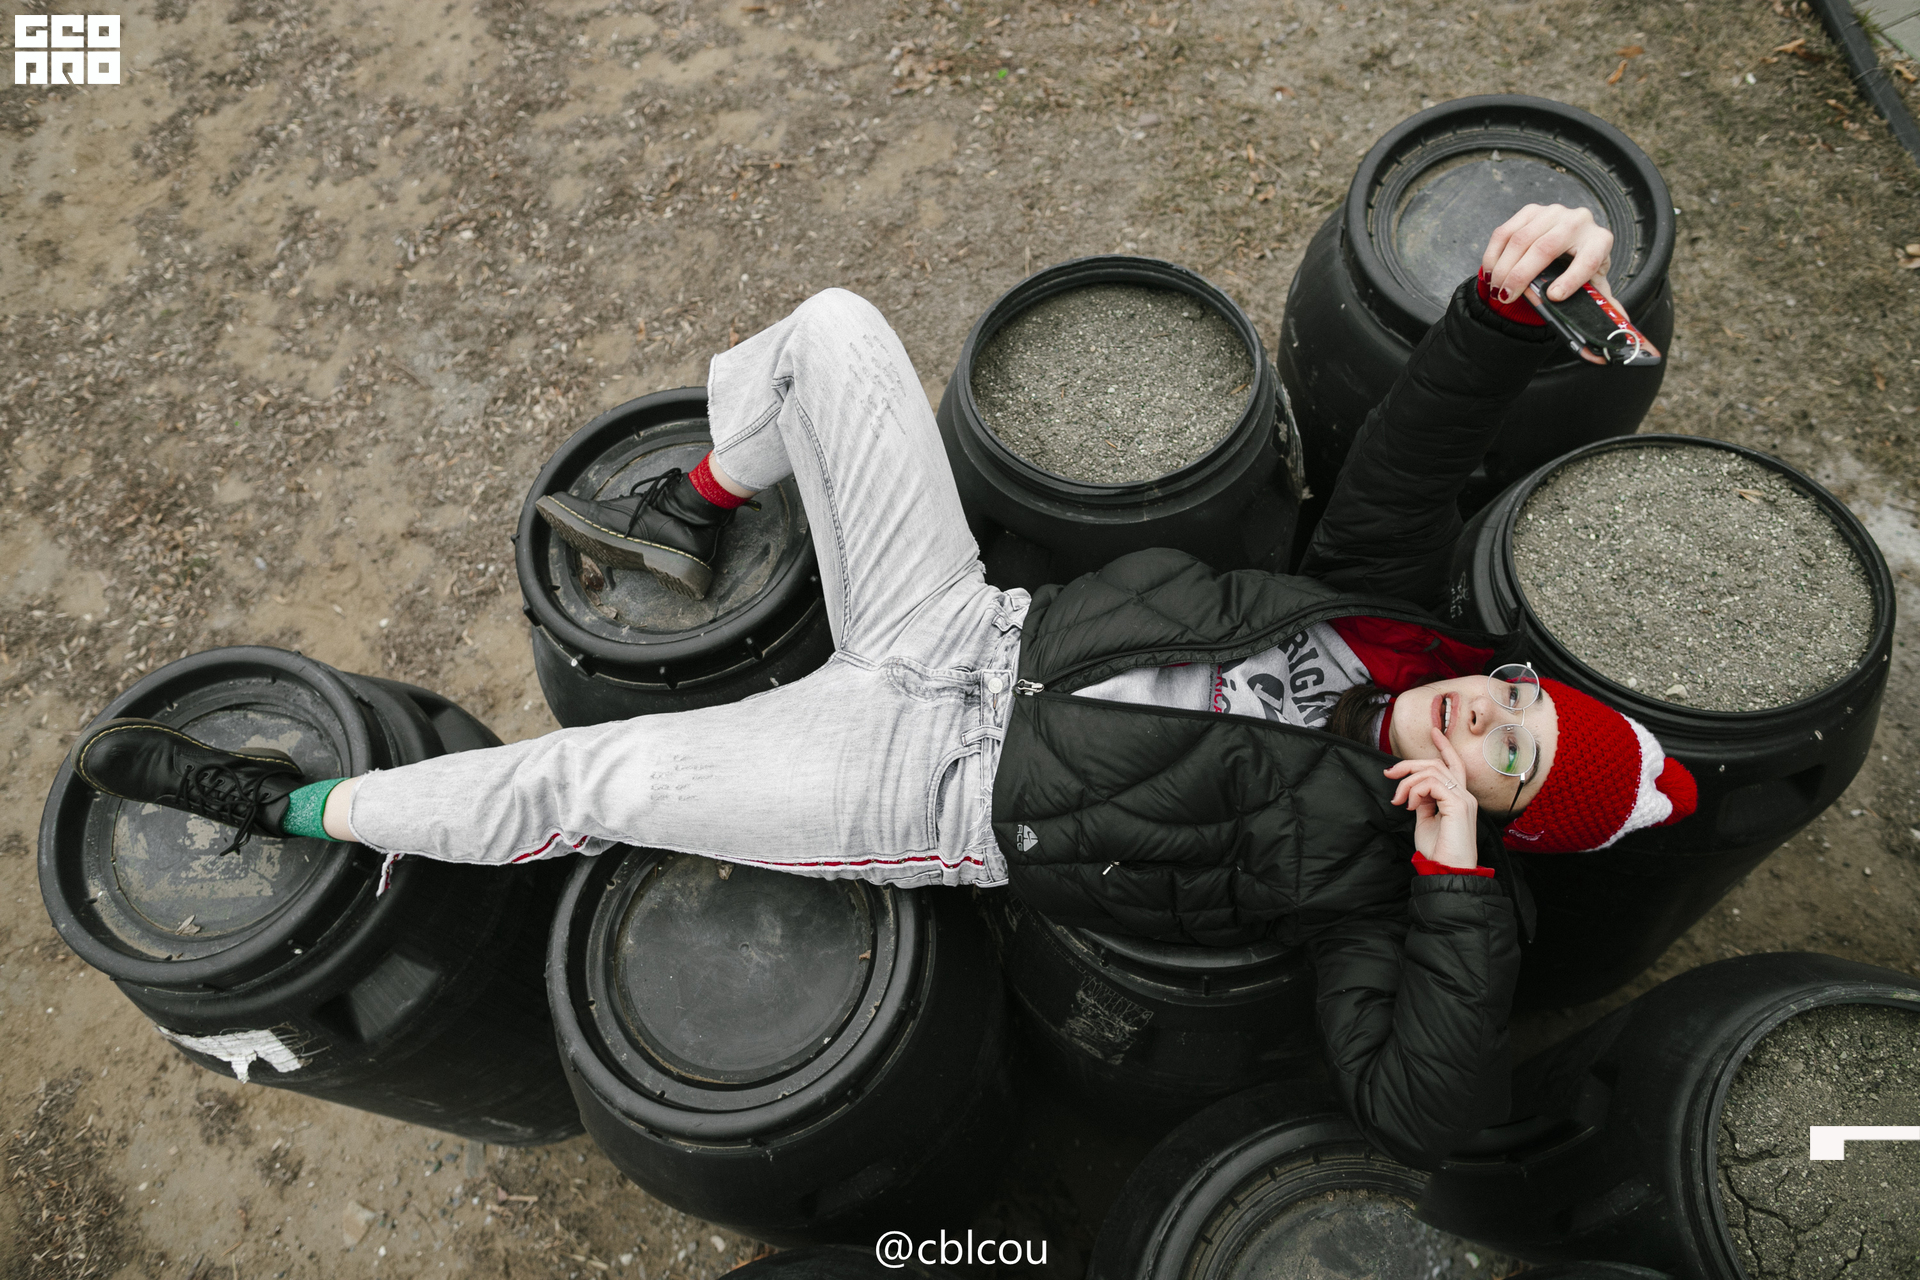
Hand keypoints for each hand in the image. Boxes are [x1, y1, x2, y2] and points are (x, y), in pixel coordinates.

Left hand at [1383, 726, 1479, 868]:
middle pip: (1437, 764)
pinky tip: (1410, 806)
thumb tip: (1413, 791)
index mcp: (1458, 798)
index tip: (1433, 731)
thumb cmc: (1438, 851)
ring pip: (1432, 771)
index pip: (1454, 765)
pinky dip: (1416, 791)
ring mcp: (1463, 799)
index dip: (1444, 747)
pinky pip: (1433, 783)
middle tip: (1389, 774)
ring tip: (1399, 800)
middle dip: (1409, 764)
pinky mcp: (1458, 805)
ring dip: (1408, 782)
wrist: (1448, 870)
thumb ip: (1423, 802)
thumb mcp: (1426, 821)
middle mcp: (1464, 795)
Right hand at [1481, 202, 1617, 308]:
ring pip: (1520, 239)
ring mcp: (1553, 213)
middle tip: (1506, 297)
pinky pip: (1505, 232)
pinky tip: (1491, 273)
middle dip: (1520, 276)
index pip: (1587, 259)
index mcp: (1599, 241)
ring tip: (1496, 289)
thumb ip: (1604, 305)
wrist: (1570, 244)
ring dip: (1503, 267)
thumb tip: (1622, 328)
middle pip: (1545, 248)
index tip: (1554, 297)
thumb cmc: (1581, 268)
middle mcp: (1579, 221)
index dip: (1571, 280)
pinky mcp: (1531, 211)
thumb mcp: (1594, 286)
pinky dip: (1493, 255)